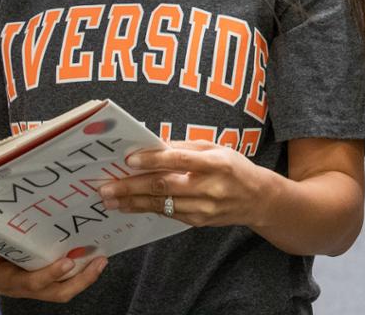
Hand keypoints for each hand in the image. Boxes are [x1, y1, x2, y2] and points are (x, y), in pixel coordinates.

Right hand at [0, 231, 107, 302]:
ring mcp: (33, 280)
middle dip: (81, 280)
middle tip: (100, 260)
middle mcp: (23, 284)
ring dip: (84, 276)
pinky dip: (78, 267)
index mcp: (6, 280)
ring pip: (63, 287)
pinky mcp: (38, 272)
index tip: (67, 263)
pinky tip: (89, 250)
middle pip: (57, 292)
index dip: (51, 275)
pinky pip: (62, 276)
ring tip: (101, 257)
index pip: (32, 283)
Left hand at [99, 140, 274, 228]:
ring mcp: (204, 207)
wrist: (258, 199)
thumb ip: (184, 148)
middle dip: (132, 187)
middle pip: (165, 187)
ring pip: (162, 204)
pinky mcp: (199, 221)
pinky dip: (147, 209)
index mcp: (216, 163)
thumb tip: (152, 145)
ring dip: (133, 202)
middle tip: (107, 187)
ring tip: (111, 199)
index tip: (129, 159)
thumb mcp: (215, 148)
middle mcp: (210, 187)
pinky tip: (129, 206)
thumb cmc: (234, 167)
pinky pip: (168, 214)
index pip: (179, 160)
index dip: (153, 160)